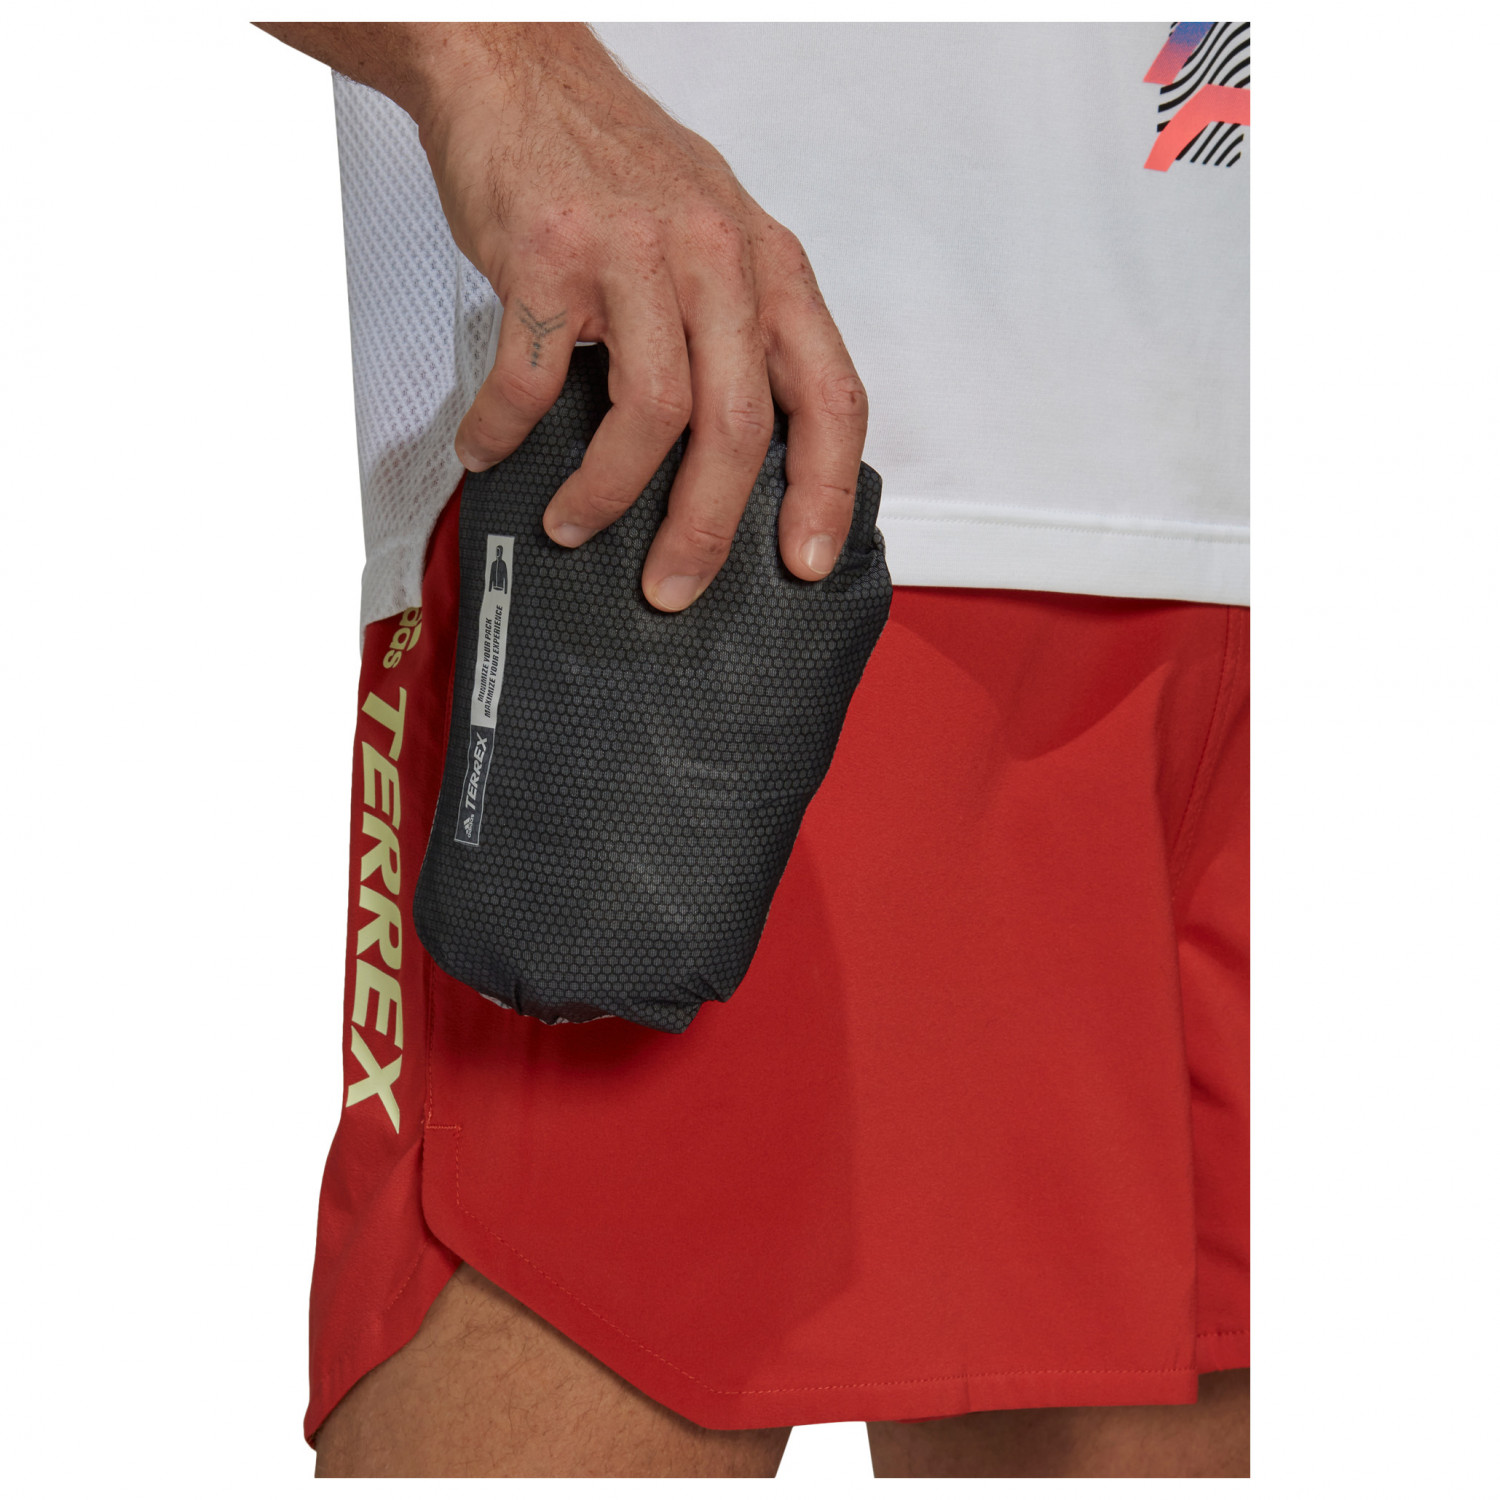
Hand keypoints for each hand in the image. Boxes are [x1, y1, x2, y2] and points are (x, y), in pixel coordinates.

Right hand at [261, 22, 869, 611]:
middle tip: (673, 584)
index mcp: (767, 267)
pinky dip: (506, 432)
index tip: (808, 560)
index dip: (827, 490)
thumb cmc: (614, 165)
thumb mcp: (711, 238)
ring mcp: (632, 254)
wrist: (517, 69)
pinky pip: (534, 378)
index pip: (829, 393)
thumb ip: (735, 335)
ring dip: (606, 494)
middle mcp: (714, 259)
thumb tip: (736, 460)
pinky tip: (491, 451)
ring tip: (573, 525)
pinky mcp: (549, 254)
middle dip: (705, 528)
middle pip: (737, 426)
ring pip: (650, 414)